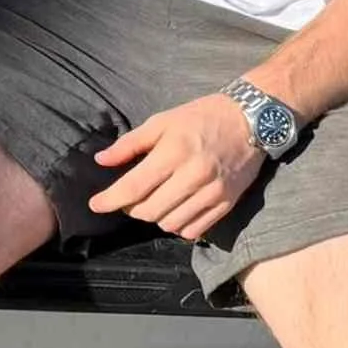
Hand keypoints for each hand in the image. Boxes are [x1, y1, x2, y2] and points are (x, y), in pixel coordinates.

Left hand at [86, 93, 267, 241]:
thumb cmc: (201, 117)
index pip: (135, 187)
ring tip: (153, 201)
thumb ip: (130, 144)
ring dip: (155, 217)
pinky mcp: (227, 204)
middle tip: (128, 198)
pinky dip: (178, 226)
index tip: (95, 205)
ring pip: (170, 224)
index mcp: (174, 152)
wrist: (251, 120)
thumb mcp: (162, 121)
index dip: (110, 200)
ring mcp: (213, 193)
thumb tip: (101, 160)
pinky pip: (195, 231)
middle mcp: (194, 176)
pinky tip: (175, 210)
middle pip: (150, 210)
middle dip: (131, 208)